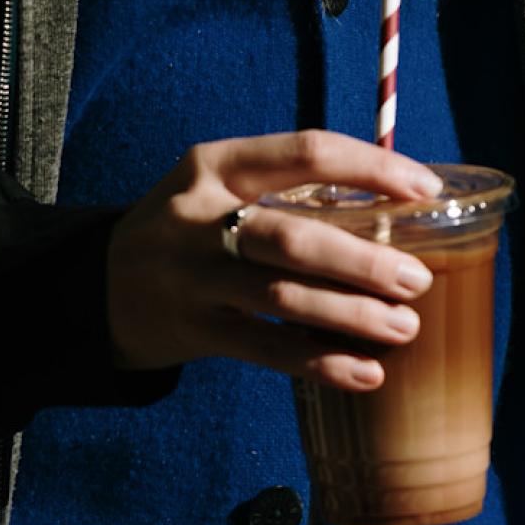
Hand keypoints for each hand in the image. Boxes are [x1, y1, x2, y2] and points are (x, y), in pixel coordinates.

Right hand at [104, 129, 445, 392]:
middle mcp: (199, 216)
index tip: (426, 189)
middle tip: (418, 280)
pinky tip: (365, 373)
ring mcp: (191, 277)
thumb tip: (395, 207)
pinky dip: (318, 362)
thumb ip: (287, 191)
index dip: (373, 167)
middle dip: (363, 260)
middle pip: (293, 237)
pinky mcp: (191, 330)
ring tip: (404, 328)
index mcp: (216, 164)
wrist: (99, 285)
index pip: (306, 151)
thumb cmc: (191, 228)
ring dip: (350, 315)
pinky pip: (264, 350)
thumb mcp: (218, 187)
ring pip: (280, 298)